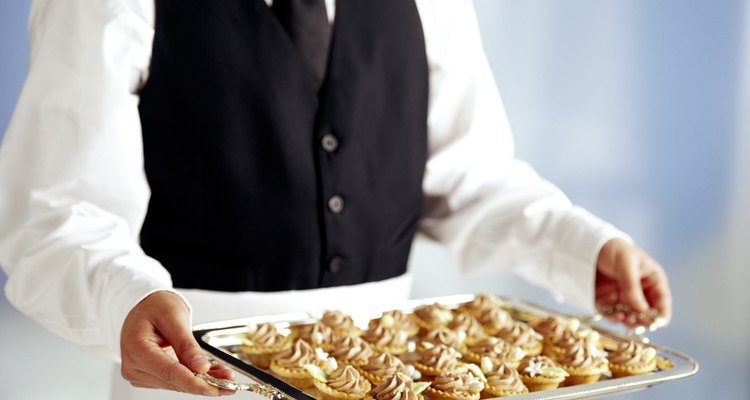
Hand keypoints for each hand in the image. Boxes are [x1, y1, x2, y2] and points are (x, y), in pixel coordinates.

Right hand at [120, 291, 235, 395]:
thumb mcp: (173, 317)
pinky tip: (212, 375)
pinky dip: (194, 378)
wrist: (144, 306)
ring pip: (176, 384)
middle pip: (174, 381)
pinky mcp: (149, 376)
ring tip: (225, 376)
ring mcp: (140, 373)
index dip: (193, 382)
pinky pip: (174, 380)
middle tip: (229, 383)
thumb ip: (186, 344)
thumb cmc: (155, 306)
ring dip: (201, 381)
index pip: (168, 372)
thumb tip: (200, 366)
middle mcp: (134, 366)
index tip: (213, 388)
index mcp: (136, 349)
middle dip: (203, 383)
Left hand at [595, 238, 671, 326]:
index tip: (656, 324)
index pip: (662, 302)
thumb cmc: (614, 249)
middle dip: (642, 321)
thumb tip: (641, 310)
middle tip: (636, 321)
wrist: (589, 245)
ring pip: (630, 318)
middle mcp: (640, 293)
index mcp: (652, 281)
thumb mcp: (626, 264)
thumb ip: (632, 286)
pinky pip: (612, 315)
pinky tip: (614, 316)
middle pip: (646, 314)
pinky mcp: (607, 302)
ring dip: (628, 322)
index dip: (661, 315)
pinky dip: (614, 318)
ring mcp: (623, 298)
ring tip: (624, 319)